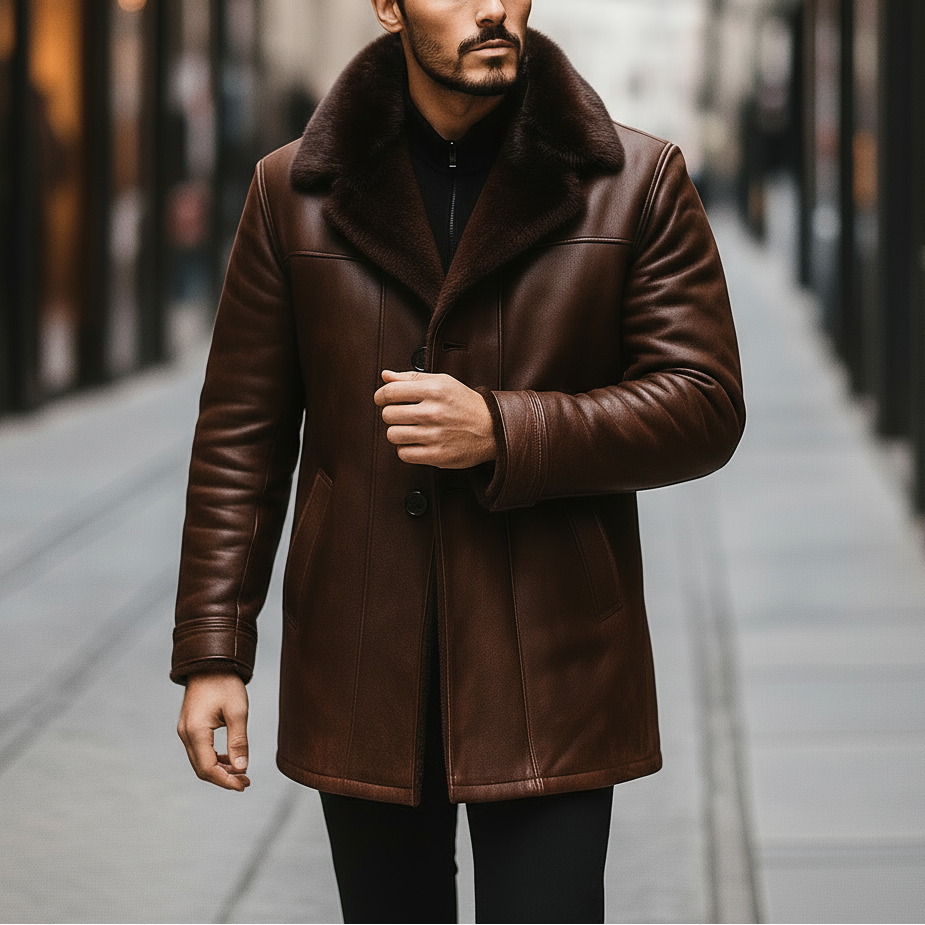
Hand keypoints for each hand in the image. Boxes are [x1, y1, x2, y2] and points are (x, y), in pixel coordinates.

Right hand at [177, 671, 249, 790]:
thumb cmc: (225, 683)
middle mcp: (186, 733)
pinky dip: (214, 758)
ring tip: (240, 773)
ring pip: (199, 761)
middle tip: (245, 782)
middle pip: (201, 768)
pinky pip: (199, 750)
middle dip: (223, 779)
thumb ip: (239, 741)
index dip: (226, 781)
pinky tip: (230, 759)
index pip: (208, 768)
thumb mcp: (237, 711)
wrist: (210, 663)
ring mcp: (185, 730)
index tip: (244, 785)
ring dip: (219, 770)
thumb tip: (241, 769)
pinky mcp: (189, 726)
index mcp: (196, 731)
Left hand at [374, 370, 495, 468]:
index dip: (380, 396)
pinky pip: (404, 453)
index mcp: (434, 390)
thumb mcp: (443, 382)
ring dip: (398, 432)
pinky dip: (406, 449)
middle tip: (402, 415)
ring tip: (410, 429)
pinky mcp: (437, 455)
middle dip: (391, 414)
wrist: (492, 428)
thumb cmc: (464, 403)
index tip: (382, 399)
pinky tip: (416, 442)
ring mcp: (435, 435)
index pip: (390, 392)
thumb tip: (385, 376)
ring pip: (392, 435)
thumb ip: (412, 378)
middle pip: (388, 415)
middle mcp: (433, 412)